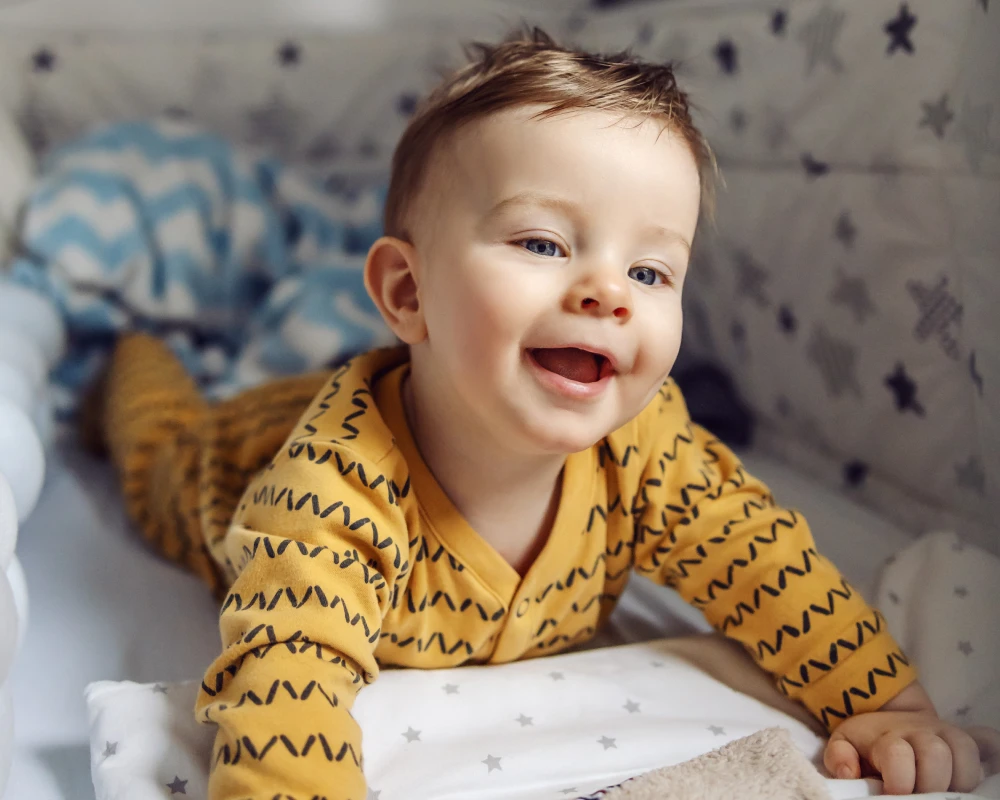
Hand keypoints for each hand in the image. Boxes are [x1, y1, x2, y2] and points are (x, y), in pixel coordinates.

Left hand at [824, 710, 998, 793]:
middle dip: (932, 784)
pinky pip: (989, 740)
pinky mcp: (966, 737)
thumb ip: (840, 757)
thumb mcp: (843, 744)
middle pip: (937, 755)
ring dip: (960, 780)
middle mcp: (922, 732)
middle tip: (921, 797)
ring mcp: (947, 734)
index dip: (899, 781)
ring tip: (945, 794)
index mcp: (889, 737)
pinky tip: (989, 773)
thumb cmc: (866, 742)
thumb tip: (849, 772)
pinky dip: (993, 757)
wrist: (887, 715)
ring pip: (966, 753)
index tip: (892, 794)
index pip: (898, 756)